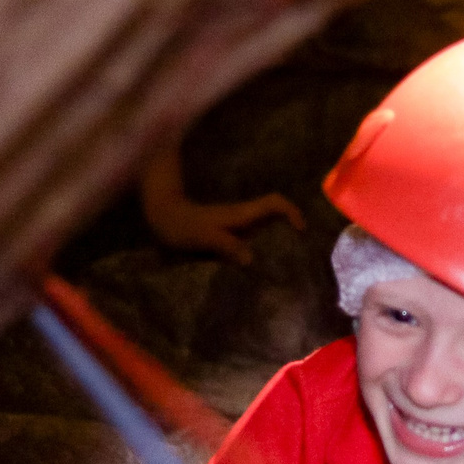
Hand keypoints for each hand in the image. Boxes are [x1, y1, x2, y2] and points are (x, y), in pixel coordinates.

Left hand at [146, 191, 306, 263]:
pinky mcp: (226, 229)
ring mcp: (234, 221)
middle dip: (291, 224)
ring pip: (264, 222)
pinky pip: (251, 233)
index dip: (291, 211)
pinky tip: (258, 260)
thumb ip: (226, 245)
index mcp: (240, 214)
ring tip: (285, 258)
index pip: (273, 203)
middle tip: (300, 248)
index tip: (302, 229)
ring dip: (277, 234)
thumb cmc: (181, 226)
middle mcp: (241, 215)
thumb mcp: (203, 237)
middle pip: (274, 212)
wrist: (161, 215)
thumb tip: (250, 259)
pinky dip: (261, 242)